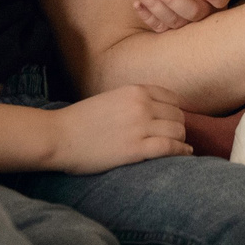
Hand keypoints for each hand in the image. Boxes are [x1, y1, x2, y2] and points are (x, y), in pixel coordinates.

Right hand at [48, 84, 191, 172]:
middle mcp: (141, 105)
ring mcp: (140, 126)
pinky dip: (181, 151)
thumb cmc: (80, 121)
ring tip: (180, 147)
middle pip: (178, 115)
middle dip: (179, 127)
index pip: (171, 98)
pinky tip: (185, 154)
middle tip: (175, 137)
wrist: (59, 136)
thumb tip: (152, 113)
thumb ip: (132, 102)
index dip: (175, 111)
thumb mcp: (110, 99)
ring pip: (177, 131)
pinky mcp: (137, 148)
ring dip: (181, 140)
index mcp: (134, 90)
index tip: (173, 122)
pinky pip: (170, 147)